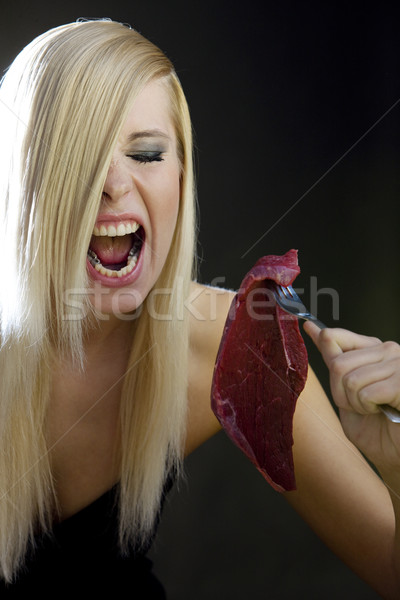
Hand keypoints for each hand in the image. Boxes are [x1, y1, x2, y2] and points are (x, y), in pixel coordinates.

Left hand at [304, 322, 399, 471]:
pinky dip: (367, 407)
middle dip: (340, 393)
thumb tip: (317, 330)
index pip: (336, 336)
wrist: (397, 454)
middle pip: (338, 364)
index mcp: (374, 351)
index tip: (309, 328)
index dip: (322, 343)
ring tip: (374, 409)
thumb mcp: (346, 392)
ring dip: (355, 403)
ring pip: (350, 379)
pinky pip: (366, 392)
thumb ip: (335, 363)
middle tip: (360, 405)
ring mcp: (398, 364)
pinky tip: (383, 411)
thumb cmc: (376, 428)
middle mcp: (388, 351)